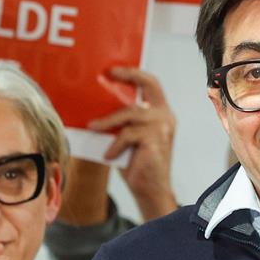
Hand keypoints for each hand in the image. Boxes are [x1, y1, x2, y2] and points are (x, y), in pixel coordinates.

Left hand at [89, 67, 178, 219]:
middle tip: (106, 75)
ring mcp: (163, 127)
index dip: (134, 73)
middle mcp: (165, 116)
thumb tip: (95, 105)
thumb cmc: (136, 163)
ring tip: (93, 127)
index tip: (113, 69)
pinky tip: (109, 155)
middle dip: (128, 76)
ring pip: (131, 113)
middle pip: (148, 86)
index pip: (151, 84)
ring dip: (108, 121)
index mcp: (160, 112)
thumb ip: (120, 120)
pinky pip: (128, 134)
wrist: (150, 190)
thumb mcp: (127, 136)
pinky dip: (115, 144)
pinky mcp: (156, 141)